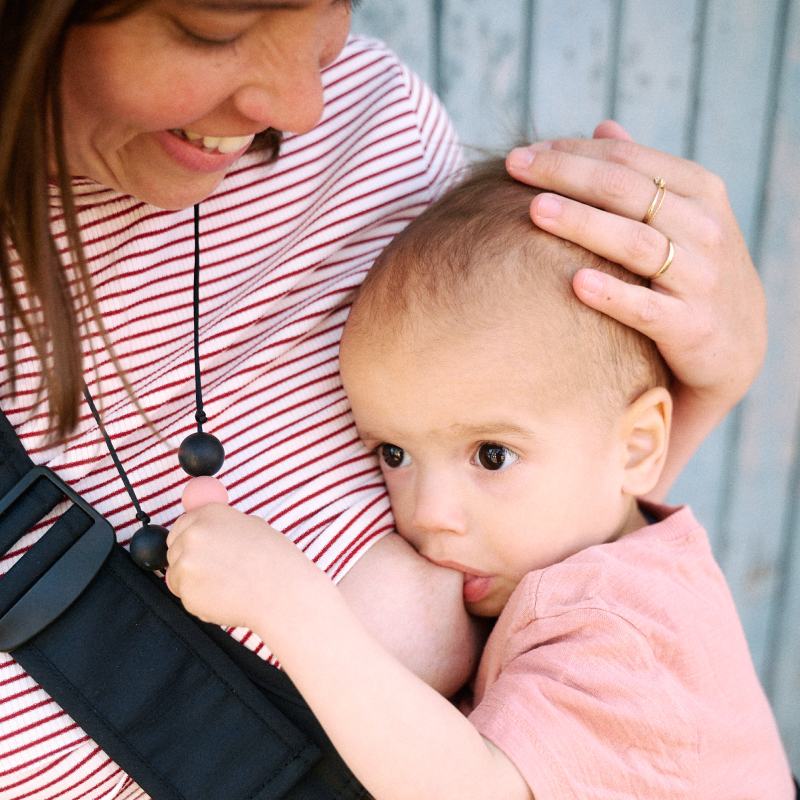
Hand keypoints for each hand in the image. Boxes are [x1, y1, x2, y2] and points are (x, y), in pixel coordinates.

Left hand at [166, 503, 309, 628]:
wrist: (282, 591)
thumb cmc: (275, 560)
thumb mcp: (252, 526)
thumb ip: (224, 526)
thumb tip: (210, 529)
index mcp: (209, 514)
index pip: (182, 524)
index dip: (190, 539)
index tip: (198, 550)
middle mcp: (193, 534)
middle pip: (174, 549)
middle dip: (189, 561)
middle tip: (213, 572)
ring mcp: (186, 563)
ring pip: (176, 576)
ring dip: (194, 582)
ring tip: (225, 585)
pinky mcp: (186, 591)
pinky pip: (185, 597)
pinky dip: (200, 601)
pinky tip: (225, 597)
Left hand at [505, 120, 765, 411]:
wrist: (737, 343)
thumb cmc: (694, 270)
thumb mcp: (683, 215)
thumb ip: (644, 174)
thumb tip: (603, 127)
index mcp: (698, 191)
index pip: (625, 160)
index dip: (572, 152)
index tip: (524, 154)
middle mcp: (703, 227)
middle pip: (625, 191)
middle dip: (565, 175)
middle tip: (514, 168)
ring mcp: (699, 277)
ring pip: (635, 242)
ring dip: (583, 223)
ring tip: (535, 210)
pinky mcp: (690, 326)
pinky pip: (646, 308)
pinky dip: (612, 294)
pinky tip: (575, 282)